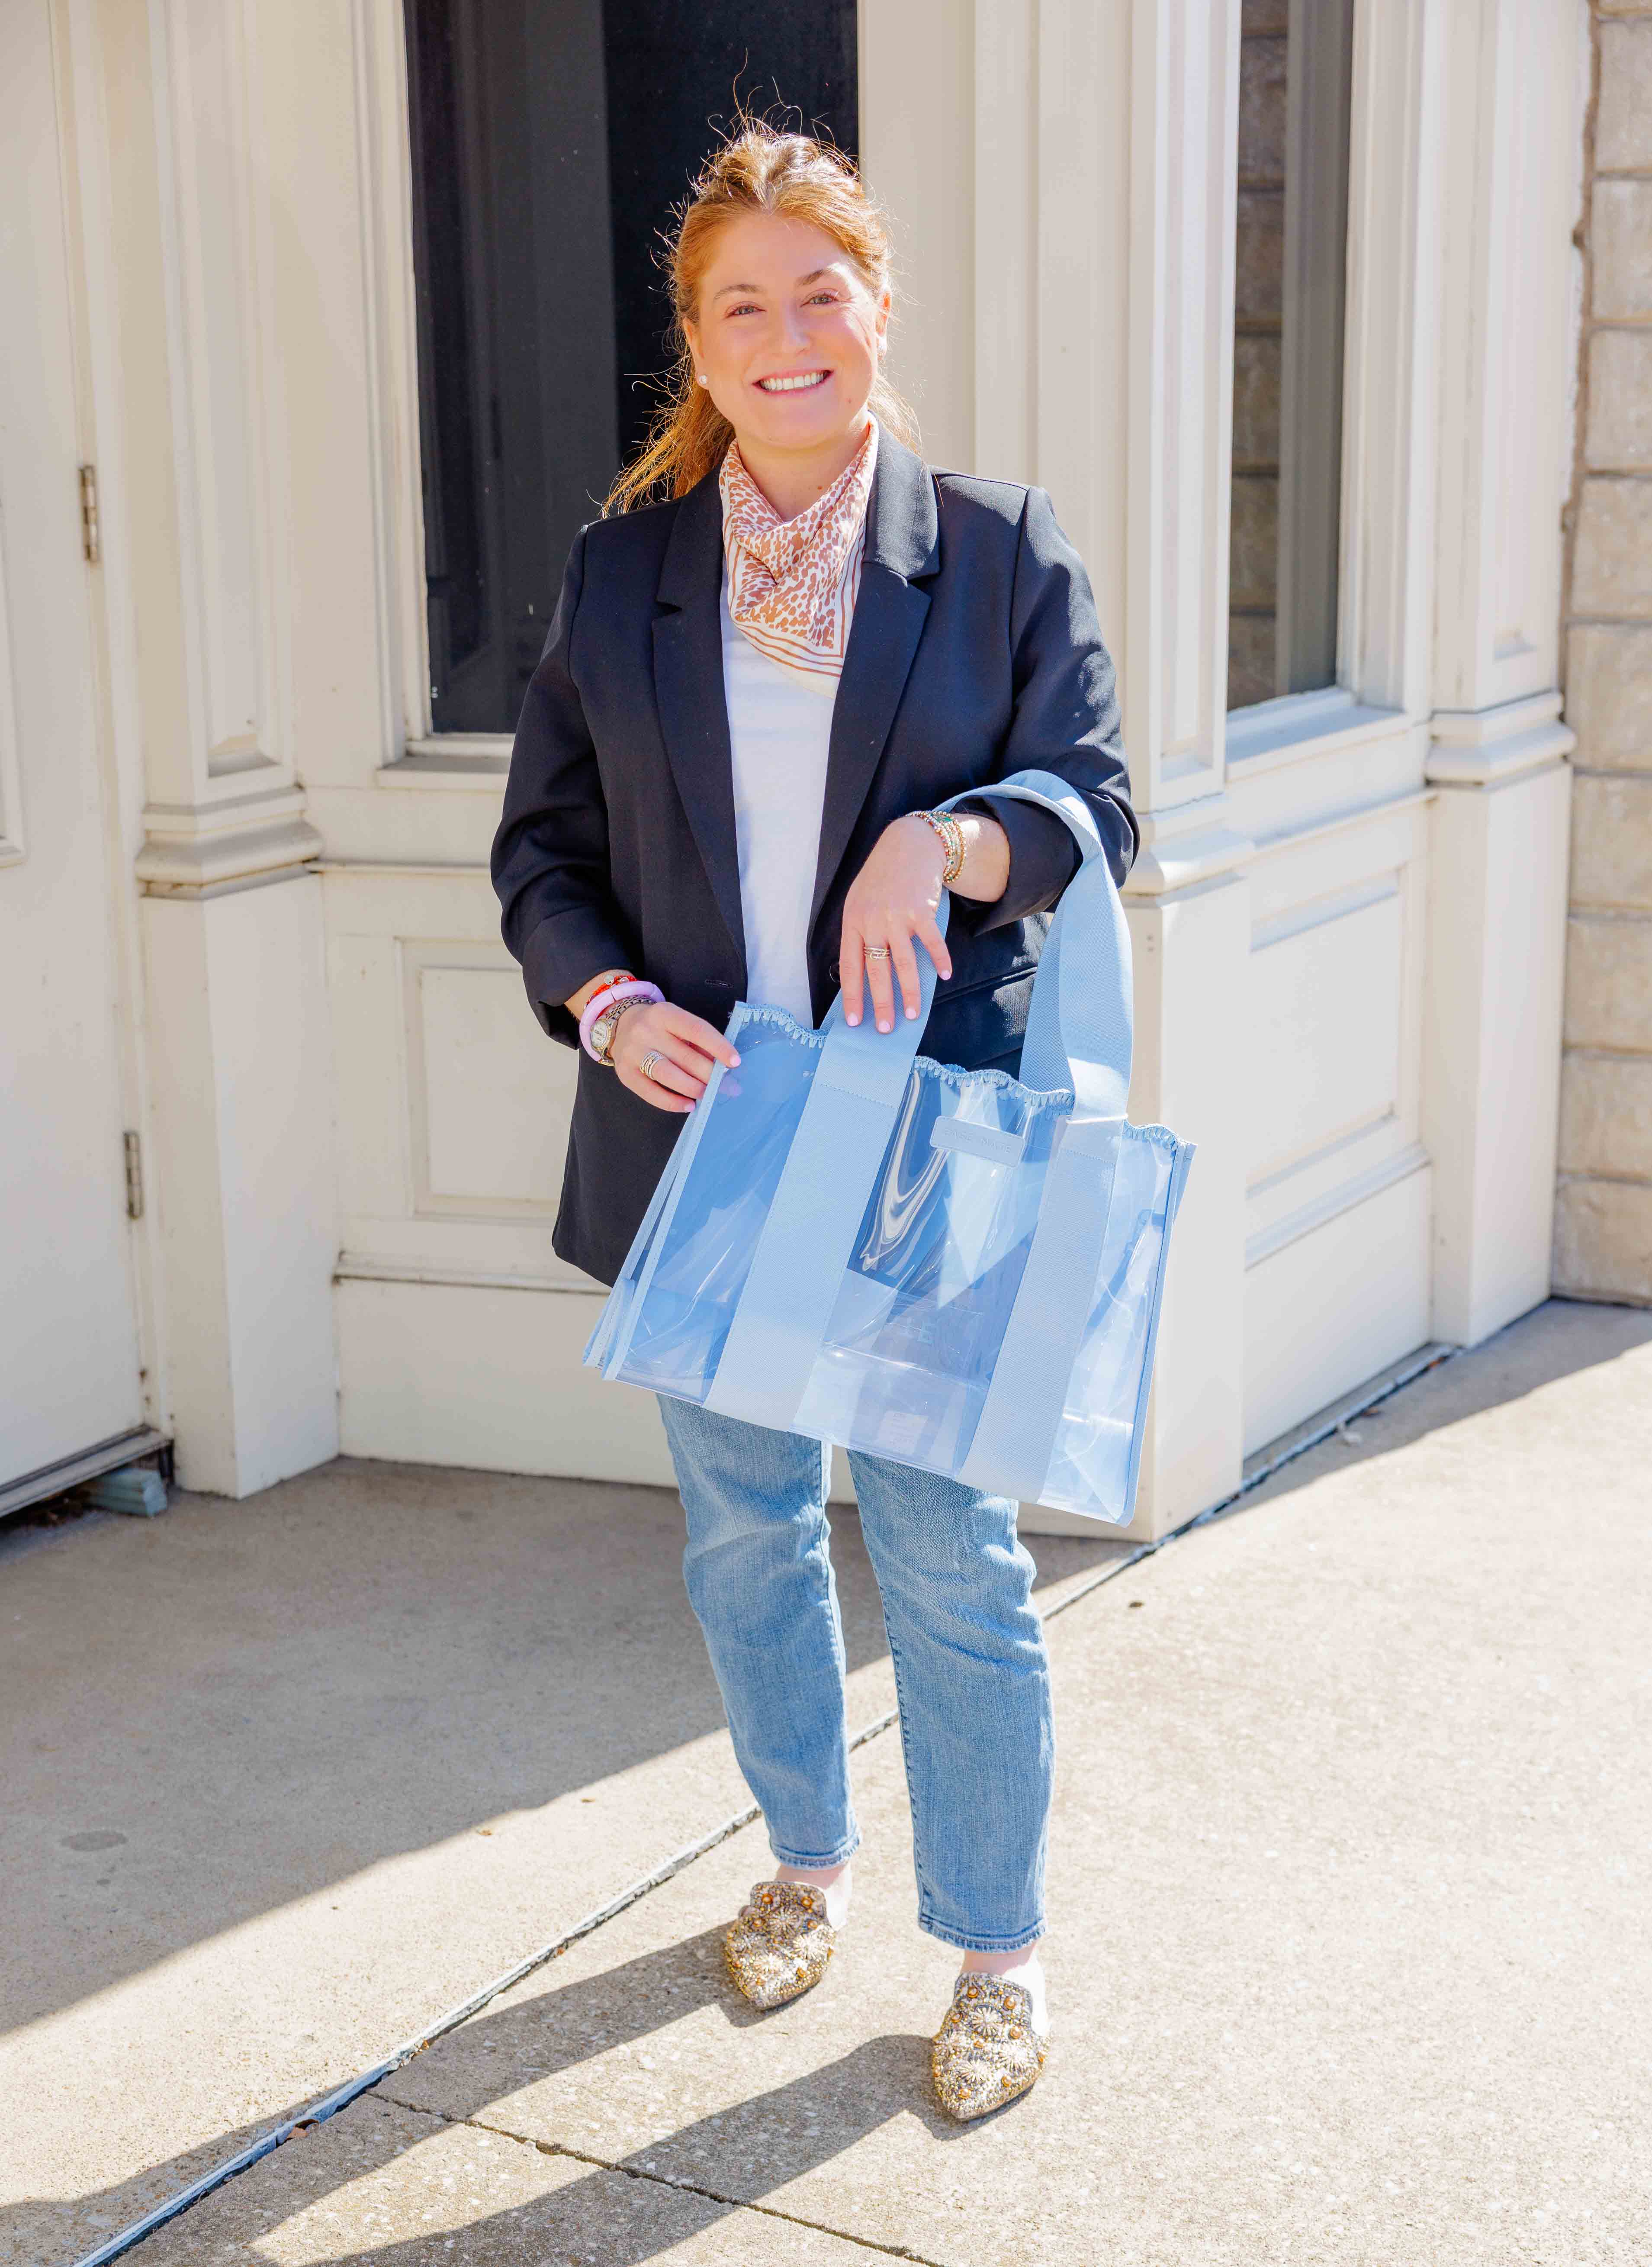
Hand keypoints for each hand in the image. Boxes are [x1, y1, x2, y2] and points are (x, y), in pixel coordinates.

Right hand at [609, 999, 738, 1113]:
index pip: (696, 1030)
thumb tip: (724, 1068)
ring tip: (708, 1095)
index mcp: (665, 1014)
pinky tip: (688, 1105)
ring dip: (693, 1088)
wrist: (621, 1026)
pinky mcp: (625, 1073)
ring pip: (668, 1075)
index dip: (718, 1046)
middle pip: (684, 1057)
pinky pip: (651, 1093)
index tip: (734, 1062)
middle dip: (710, 1075)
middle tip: (728, 1087)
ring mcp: (633, 1053)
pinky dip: (672, 1102)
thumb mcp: (677, 1025)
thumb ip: (698, 1043)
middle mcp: (646, 1031)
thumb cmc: (659, 1028)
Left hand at [839, 816, 953, 1031]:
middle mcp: (873, 922)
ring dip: (909, 992)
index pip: (850, 967)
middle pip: (877, 971)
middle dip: (881, 1003)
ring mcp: (897, 917)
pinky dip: (940, 960)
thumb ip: (860, 934)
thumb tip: (863, 973)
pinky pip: (931, 943)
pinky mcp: (921, 911)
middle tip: (885, 1029)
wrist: (907, 846)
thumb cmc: (880, 879)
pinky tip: (945, 975)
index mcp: (853, 922)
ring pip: (904, 964)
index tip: (855, 1021)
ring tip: (913, 1014)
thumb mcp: (858, 902)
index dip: (852, 996)